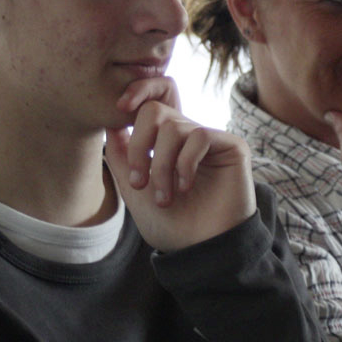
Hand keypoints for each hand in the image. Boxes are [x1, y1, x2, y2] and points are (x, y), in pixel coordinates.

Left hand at [105, 78, 255, 251]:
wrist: (203, 250)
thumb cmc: (174, 226)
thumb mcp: (136, 193)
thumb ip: (122, 160)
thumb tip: (110, 126)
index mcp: (166, 144)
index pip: (153, 102)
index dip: (138, 92)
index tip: (118, 109)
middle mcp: (188, 137)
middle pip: (156, 109)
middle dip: (139, 144)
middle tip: (139, 181)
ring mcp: (210, 140)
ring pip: (173, 127)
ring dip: (161, 165)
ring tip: (165, 197)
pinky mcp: (231, 146)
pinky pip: (200, 135)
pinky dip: (185, 163)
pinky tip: (186, 186)